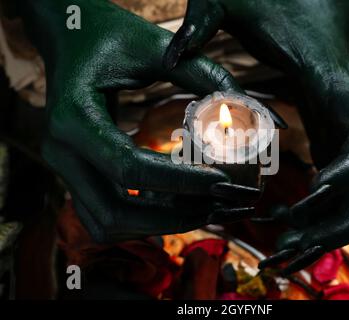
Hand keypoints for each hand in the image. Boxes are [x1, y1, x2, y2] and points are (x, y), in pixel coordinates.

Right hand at [18, 0, 262, 241]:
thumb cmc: (107, 35)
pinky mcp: (76, 174)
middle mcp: (61, 150)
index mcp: (74, 116)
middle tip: (219, 205)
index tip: (224, 181)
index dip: (181, 181)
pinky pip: (106, 215)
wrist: (69, 37)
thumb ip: (203, 75)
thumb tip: (249, 106)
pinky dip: (142, 221)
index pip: (129, 167)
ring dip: (158, 224)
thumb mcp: (154, 46)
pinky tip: (176, 207)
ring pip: (108, 223)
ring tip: (204, 209)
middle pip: (116, 210)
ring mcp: (64, 167)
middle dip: (173, 216)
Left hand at [165, 0, 348, 272]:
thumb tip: (170, 56)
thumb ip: (203, 19)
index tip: (309, 196)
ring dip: (333, 229)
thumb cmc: (274, 2)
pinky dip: (324, 216)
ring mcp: (344, 131)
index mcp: (332, 84)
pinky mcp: (333, 139)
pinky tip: (287, 233)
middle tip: (290, 246)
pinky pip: (344, 189)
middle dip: (342, 220)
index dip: (346, 173)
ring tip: (284, 255)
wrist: (306, 3)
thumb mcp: (234, 1)